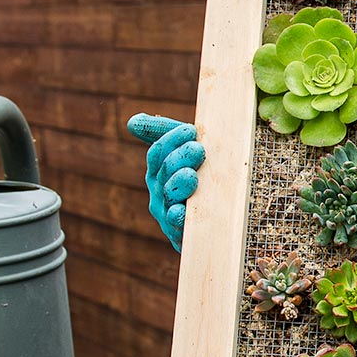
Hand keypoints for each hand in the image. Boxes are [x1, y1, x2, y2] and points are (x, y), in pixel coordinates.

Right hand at [126, 113, 203, 251]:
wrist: (223, 221)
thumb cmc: (206, 178)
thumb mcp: (189, 153)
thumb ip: (165, 133)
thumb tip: (132, 122)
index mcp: (159, 170)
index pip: (158, 151)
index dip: (171, 139)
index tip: (190, 130)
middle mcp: (159, 191)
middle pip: (165, 171)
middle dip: (181, 157)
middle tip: (198, 149)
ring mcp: (168, 213)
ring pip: (170, 195)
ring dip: (179, 184)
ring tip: (191, 176)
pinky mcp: (181, 234)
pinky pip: (176, 225)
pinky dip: (177, 218)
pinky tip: (180, 211)